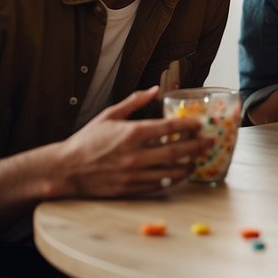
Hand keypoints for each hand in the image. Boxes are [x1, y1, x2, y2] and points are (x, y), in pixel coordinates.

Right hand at [56, 87, 210, 196]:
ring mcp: (134, 174)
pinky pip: (158, 185)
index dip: (189, 125)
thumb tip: (155, 89)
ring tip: (199, 159)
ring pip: (170, 172)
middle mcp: (136, 154)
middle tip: (210, 142)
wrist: (67, 169)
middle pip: (177, 151)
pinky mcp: (130, 189)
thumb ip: (134, 101)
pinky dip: (172, 180)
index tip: (201, 124)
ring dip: (188, 165)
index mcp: (132, 133)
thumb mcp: (109, 115)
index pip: (170, 128)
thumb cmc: (88, 140)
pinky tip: (179, 173)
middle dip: (197, 146)